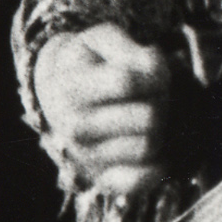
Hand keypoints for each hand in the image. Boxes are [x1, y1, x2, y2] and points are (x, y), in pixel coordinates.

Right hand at [32, 23, 174, 195]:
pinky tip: (153, 150)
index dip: (153, 72)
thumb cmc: (93, 64)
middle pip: (149, 118)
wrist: (62, 94)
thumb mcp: (103, 40)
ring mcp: (86, 157)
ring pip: (150, 146)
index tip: (147, 69)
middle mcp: (72, 127)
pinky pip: (139, 181)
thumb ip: (130, 47)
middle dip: (159, 101)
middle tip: (148, 95)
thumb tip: (153, 69)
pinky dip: (155, 167)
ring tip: (142, 116)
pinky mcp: (101, 179)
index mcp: (70, 88)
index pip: (129, 81)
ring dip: (159, 129)